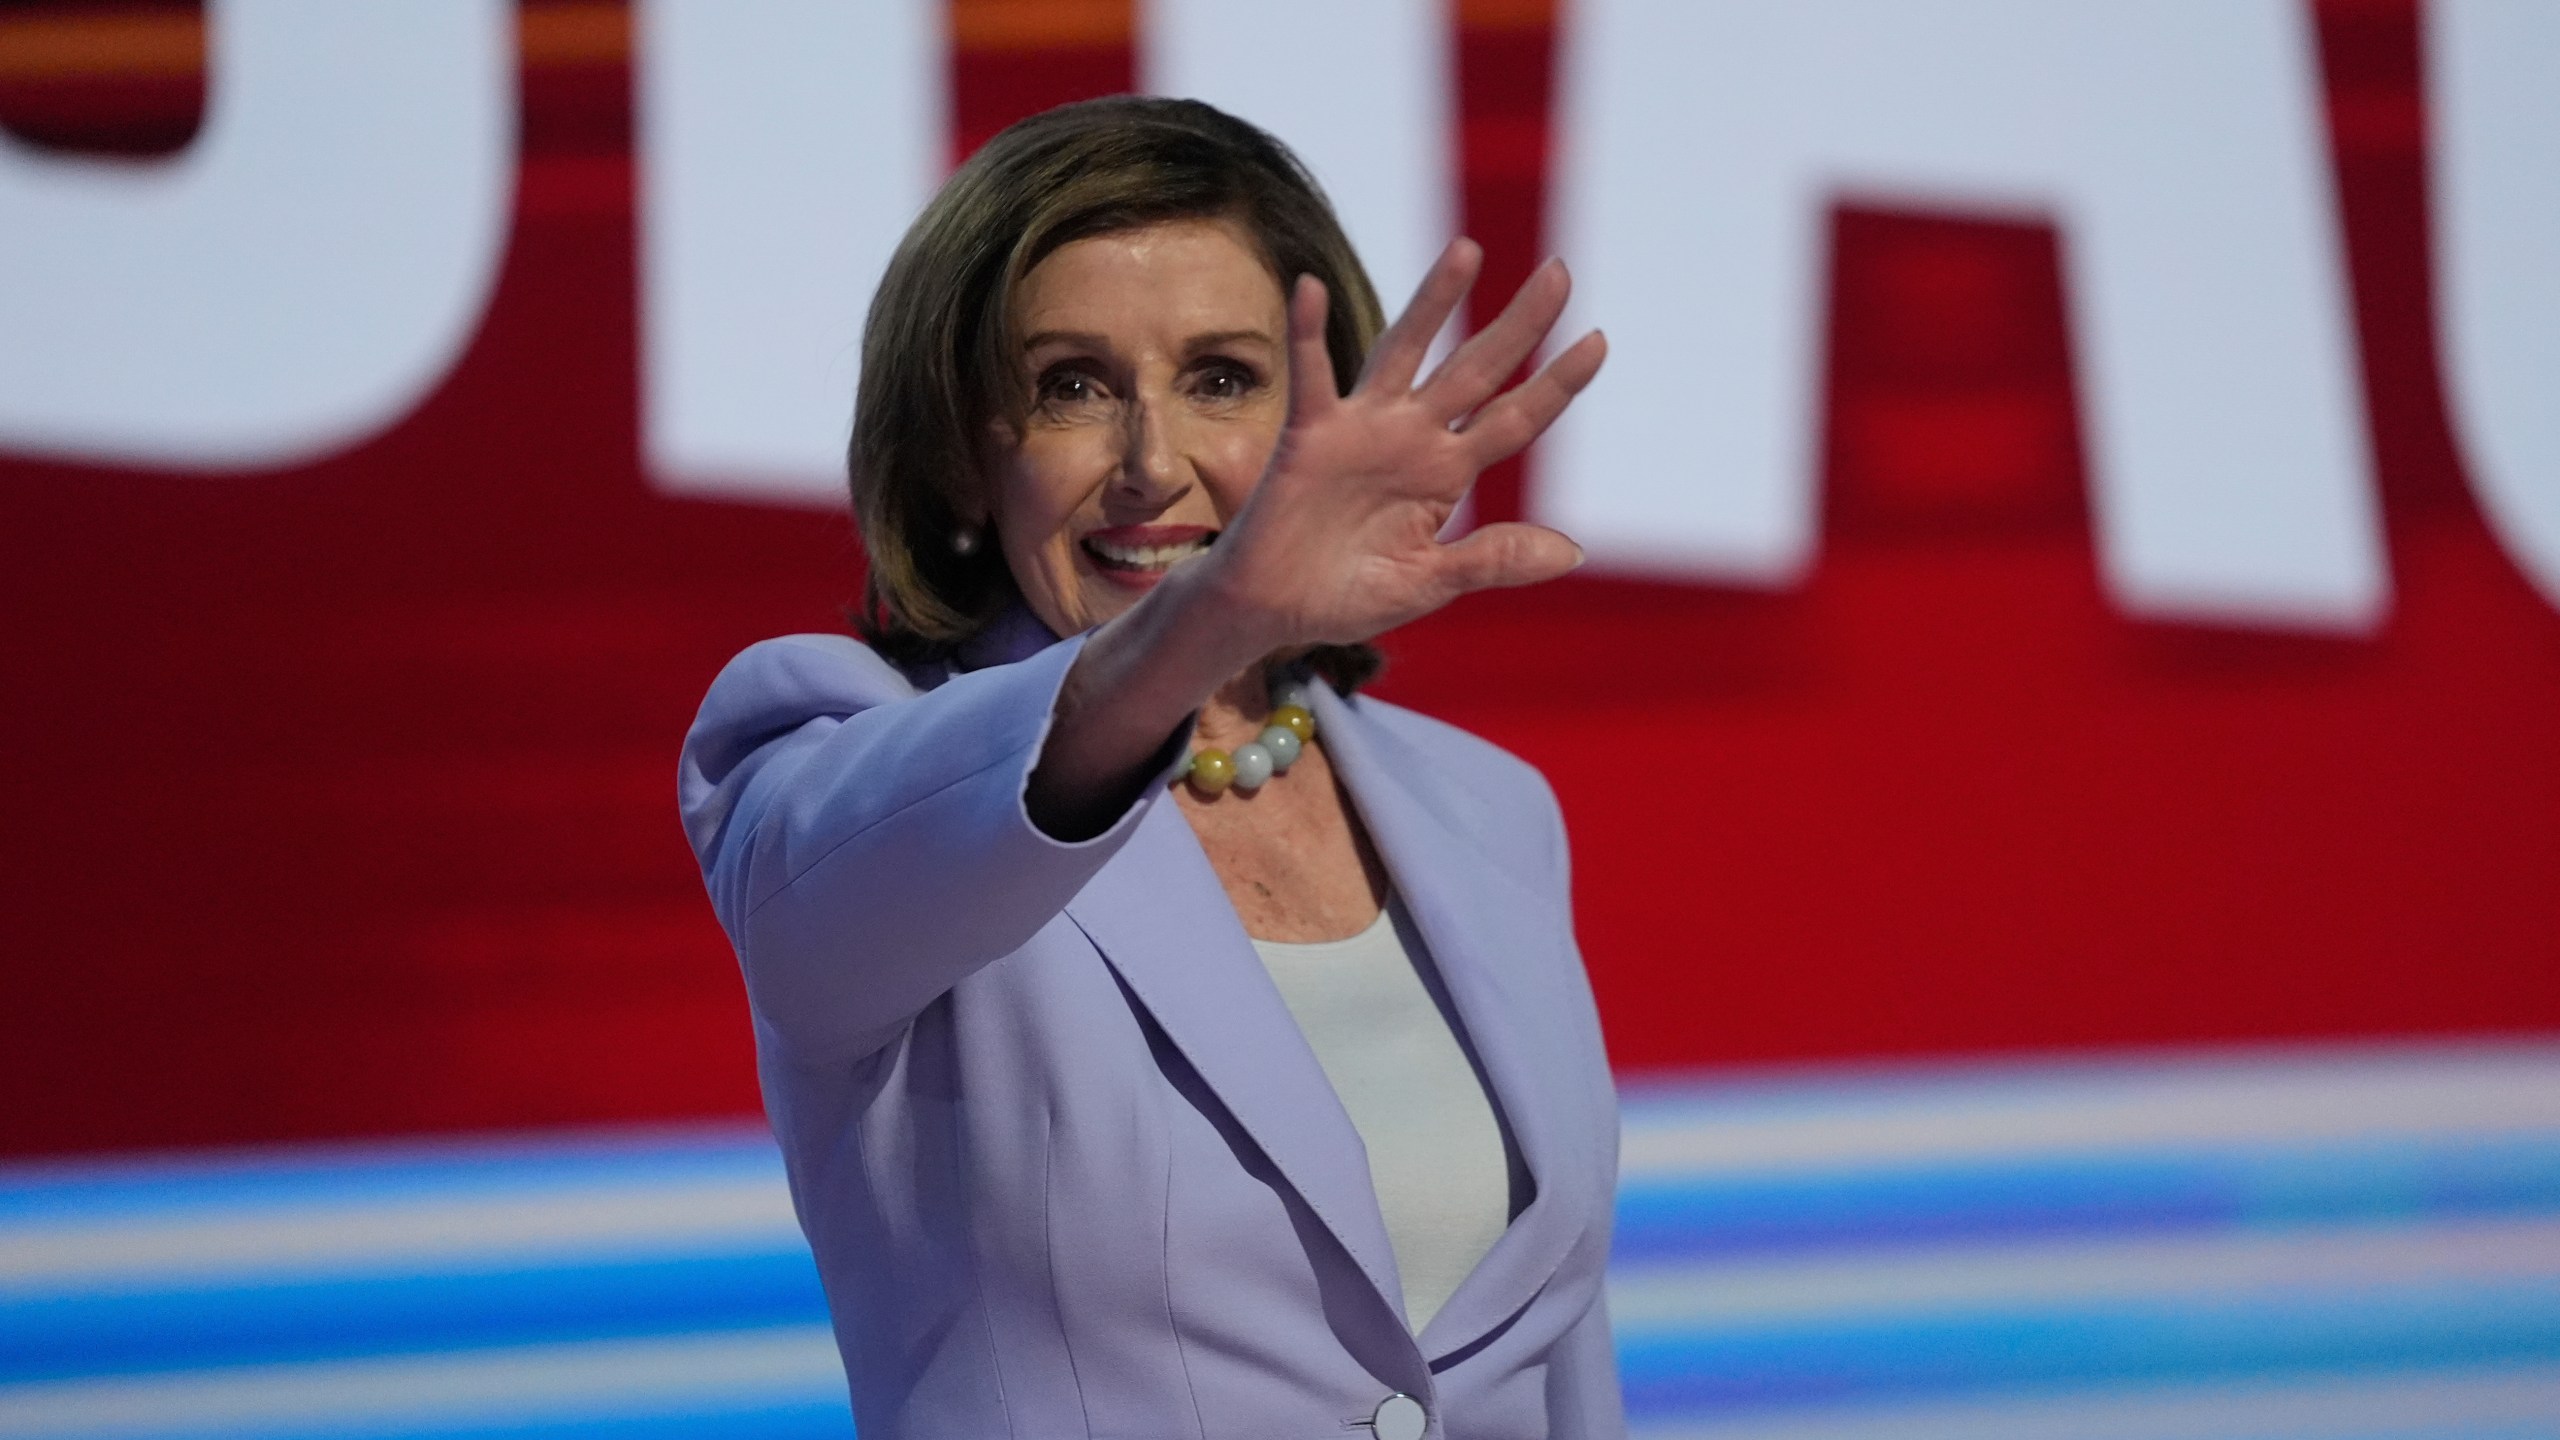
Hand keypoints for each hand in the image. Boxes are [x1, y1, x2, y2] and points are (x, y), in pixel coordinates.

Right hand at [1203, 239, 1606, 650]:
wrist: (1273, 613)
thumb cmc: (1348, 594)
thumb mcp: (1429, 582)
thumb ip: (1492, 560)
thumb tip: (1573, 552)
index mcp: (1447, 473)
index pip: (1514, 420)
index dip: (1555, 384)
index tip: (1598, 341)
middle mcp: (1412, 438)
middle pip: (1476, 369)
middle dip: (1520, 324)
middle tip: (1561, 272)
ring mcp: (1362, 430)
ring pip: (1404, 351)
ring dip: (1434, 303)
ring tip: (1467, 252)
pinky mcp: (1309, 435)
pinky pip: (1311, 376)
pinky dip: (1308, 333)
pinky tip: (1310, 287)